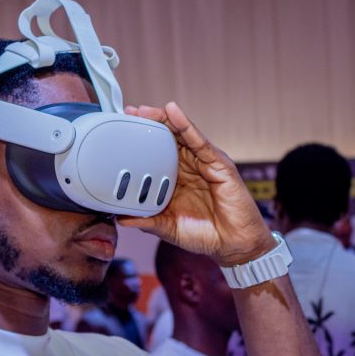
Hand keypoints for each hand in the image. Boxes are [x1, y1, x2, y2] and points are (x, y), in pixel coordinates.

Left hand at [119, 103, 272, 266]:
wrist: (234, 245)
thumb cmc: (205, 235)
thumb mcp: (168, 228)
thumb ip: (147, 221)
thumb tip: (120, 219)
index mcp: (176, 180)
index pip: (156, 153)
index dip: (140, 142)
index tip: (120, 131)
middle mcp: (190, 168)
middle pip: (168, 138)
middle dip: (149, 123)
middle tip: (129, 112)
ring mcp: (204, 164)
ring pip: (182, 135)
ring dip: (163, 119)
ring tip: (145, 110)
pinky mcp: (218, 164)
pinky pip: (200, 141)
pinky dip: (186, 125)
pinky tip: (173, 112)